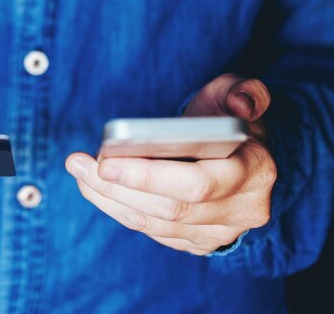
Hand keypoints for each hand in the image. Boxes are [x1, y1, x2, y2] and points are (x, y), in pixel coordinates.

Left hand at [65, 74, 276, 254]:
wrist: (240, 155)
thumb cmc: (228, 120)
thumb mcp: (239, 94)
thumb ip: (244, 93)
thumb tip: (241, 105)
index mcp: (255, 172)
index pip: (198, 183)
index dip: (148, 177)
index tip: (106, 161)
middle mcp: (242, 210)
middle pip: (169, 208)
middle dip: (116, 187)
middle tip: (78, 164)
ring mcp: (220, 232)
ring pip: (155, 223)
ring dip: (109, 198)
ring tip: (79, 171)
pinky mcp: (197, 241)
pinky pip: (151, 230)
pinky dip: (119, 209)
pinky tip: (95, 187)